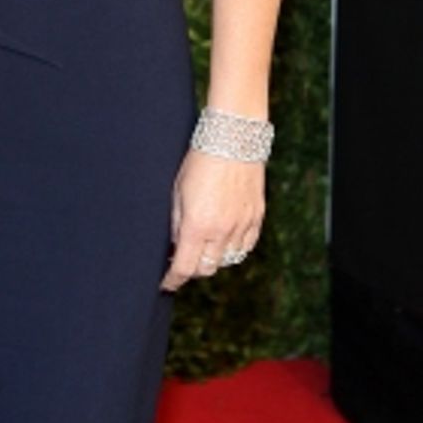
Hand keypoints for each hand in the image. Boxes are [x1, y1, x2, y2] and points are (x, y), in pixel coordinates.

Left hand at [161, 149, 264, 291]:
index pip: (184, 268)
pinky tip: (223, 238)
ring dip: (213, 258)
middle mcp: (222, 230)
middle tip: (182, 259)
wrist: (233, 139)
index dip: (172, 280)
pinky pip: (245, 246)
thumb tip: (174, 246)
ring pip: (227, 260)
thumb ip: (176, 223)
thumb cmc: (199, 161)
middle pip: (206, 269)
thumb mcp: (177, 191)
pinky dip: (233, 249)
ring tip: (203, 245)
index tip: (165, 284)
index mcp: (197, 225)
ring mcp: (242, 225)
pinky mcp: (257, 218)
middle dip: (191, 268)